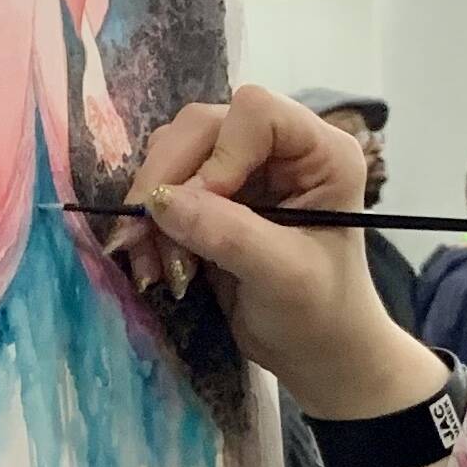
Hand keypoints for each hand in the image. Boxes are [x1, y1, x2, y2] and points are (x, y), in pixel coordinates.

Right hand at [112, 87, 424, 417]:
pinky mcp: (212, 194)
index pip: (256, 112)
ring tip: (155, 263)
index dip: (221, 153)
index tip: (208, 207)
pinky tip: (154, 262)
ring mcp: (243, 167)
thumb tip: (160, 201)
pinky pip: (163, 184)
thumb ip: (228, 234)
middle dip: (168, 179)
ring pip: (175, 151)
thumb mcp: (284, 276)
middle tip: (144, 238)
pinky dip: (150, 223)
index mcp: (320, 152)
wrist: (316, 354)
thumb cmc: (321, 316)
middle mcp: (280, 148)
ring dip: (153, 206)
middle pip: (203, 125)